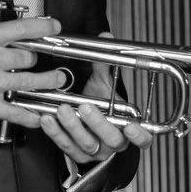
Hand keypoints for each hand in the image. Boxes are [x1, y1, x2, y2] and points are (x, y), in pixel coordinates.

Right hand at [0, 0, 66, 127]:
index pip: (21, 28)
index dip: (43, 26)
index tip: (54, 26)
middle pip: (28, 57)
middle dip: (36, 58)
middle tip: (42, 60)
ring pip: (29, 82)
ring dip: (47, 82)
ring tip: (57, 80)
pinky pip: (15, 111)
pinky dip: (30, 115)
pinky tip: (39, 115)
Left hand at [39, 31, 153, 162]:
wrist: (84, 121)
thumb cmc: (100, 105)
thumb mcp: (104, 85)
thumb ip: (105, 64)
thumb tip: (106, 38)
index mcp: (128, 128)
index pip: (143, 139)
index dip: (140, 135)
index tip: (131, 125)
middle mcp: (113, 143)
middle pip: (112, 139)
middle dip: (98, 123)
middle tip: (86, 106)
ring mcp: (94, 150)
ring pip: (86, 143)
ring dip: (73, 126)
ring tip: (62, 109)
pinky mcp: (75, 153)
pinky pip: (65, 145)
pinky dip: (55, 132)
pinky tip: (47, 118)